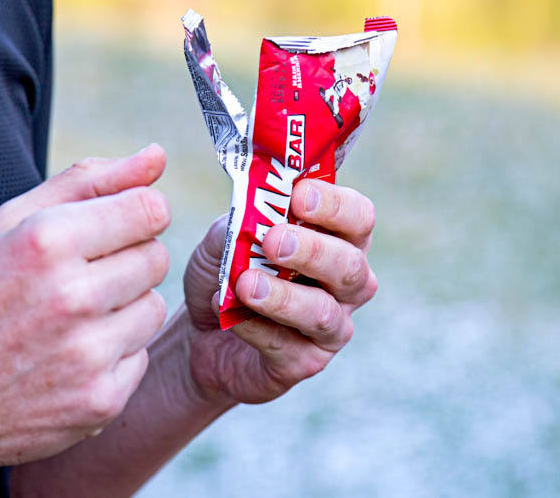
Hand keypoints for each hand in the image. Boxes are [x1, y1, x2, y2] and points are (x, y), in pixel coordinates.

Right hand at [0, 146, 171, 483]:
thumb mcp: (8, 225)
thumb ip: (89, 182)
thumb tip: (157, 155)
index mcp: (46, 241)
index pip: (150, 208)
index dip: (134, 215)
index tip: (109, 228)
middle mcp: (72, 296)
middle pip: (156, 257)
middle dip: (125, 260)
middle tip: (76, 278)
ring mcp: (88, 354)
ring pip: (154, 307)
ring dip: (123, 308)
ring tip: (69, 319)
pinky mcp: (101, 401)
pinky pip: (140, 355)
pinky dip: (113, 354)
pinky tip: (67, 357)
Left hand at [182, 179, 377, 404]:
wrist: (201, 332)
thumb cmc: (229, 272)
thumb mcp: (224, 238)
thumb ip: (241, 222)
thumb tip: (254, 216)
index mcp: (338, 241)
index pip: (358, 218)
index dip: (335, 205)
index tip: (298, 196)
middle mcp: (346, 285)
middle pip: (350, 265)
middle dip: (313, 250)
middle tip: (273, 240)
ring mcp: (331, 327)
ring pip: (323, 313)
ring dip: (283, 296)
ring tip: (245, 284)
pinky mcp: (305, 363)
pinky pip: (286, 346)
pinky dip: (253, 326)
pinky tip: (226, 312)